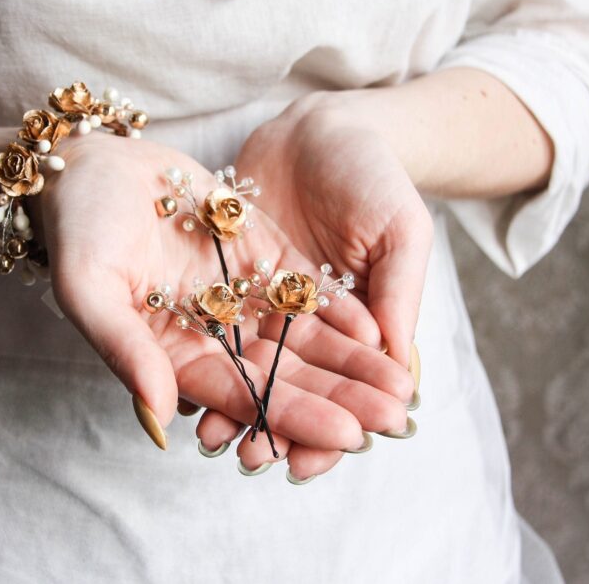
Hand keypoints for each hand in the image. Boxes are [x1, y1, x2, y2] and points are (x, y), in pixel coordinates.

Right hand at [38, 132, 410, 460]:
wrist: (91, 164)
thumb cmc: (77, 226)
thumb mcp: (89, 287)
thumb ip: (124, 350)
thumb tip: (160, 419)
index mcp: (170, 354)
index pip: (240, 394)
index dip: (293, 415)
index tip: (345, 434)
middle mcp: (209, 333)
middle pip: (282, 373)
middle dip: (339, 396)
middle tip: (394, 417)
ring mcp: (235, 293)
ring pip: (301, 336)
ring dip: (350, 360)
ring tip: (400, 381)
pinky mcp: (255, 254)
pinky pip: (302, 287)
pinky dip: (338, 307)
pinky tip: (379, 325)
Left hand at [196, 91, 429, 477]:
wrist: (321, 125)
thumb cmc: (376, 175)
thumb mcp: (401, 230)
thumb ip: (399, 296)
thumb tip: (401, 372)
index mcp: (365, 324)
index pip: (349, 391)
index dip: (331, 427)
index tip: (308, 463)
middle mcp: (315, 325)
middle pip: (296, 388)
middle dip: (275, 428)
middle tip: (250, 461)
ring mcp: (272, 305)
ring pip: (254, 366)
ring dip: (236, 404)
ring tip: (214, 438)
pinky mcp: (236, 280)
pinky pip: (221, 326)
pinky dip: (209, 356)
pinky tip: (186, 386)